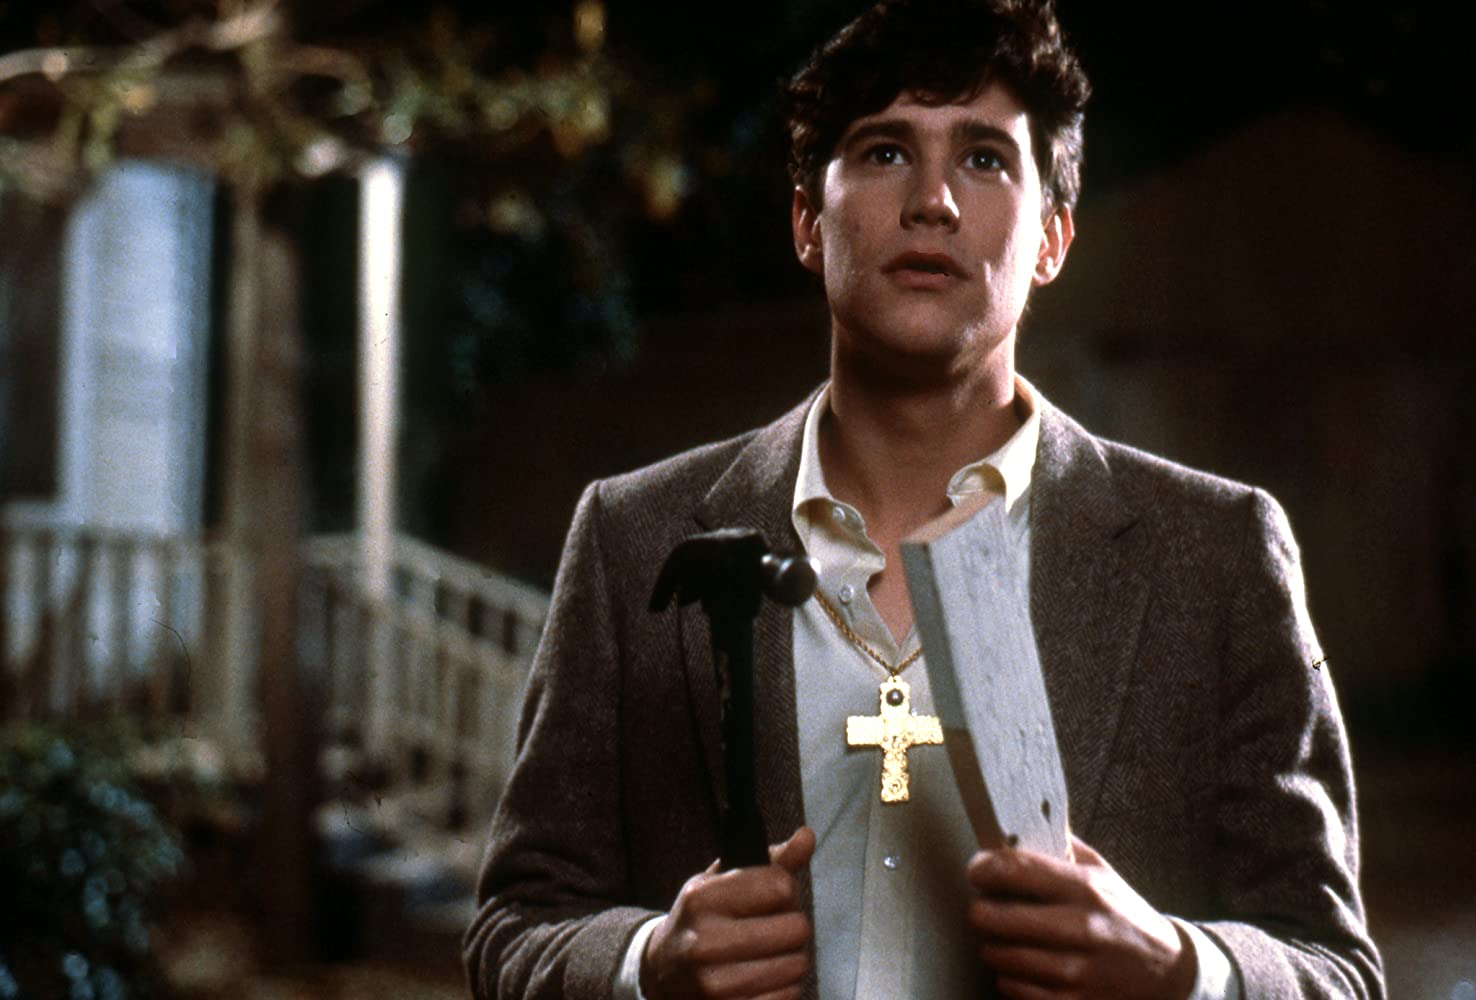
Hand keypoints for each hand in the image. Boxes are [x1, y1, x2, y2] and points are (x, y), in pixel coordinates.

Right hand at [640, 826, 814, 999]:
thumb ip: (771, 862)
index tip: (771, 897)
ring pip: (796, 965)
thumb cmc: (701, 920)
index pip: (780, 886)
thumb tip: (807, 836)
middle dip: (791, 926)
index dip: (785, 890)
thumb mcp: (722, 883)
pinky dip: (783, 989)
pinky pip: (787, 997)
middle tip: (771, 929)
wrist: (661, 973)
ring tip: (766, 955)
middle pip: (795, 928)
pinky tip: (762, 980)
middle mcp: (704, 941)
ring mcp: (714, 984)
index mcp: (702, 899)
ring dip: (790, 960)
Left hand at [966, 835, 1196, 999]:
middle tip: (985, 908)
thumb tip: (1014, 824)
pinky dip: (1010, 978)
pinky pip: (1014, 989)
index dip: (984, 868)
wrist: (1169, 969)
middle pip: (995, 918)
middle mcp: (1082, 929)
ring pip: (999, 957)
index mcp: (1086, 888)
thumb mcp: (1101, 871)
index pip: (1015, 870)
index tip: (977, 871)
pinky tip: (1024, 966)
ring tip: (1005, 938)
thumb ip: (1059, 847)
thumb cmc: (1123, 913)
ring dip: (993, 946)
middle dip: (980, 911)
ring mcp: (1078, 971)